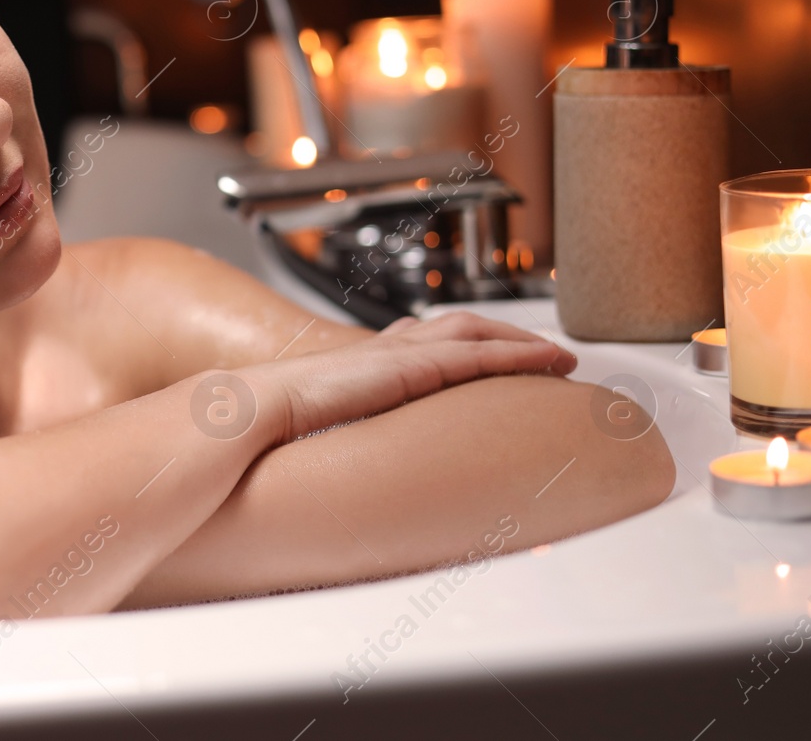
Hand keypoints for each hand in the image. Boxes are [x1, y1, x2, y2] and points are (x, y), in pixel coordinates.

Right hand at [239, 310, 576, 445]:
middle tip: (545, 353)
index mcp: (363, 364)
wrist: (251, 411)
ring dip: (522, 340)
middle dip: (506, 335)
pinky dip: (519, 355)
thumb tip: (341, 482)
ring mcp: (400, 354)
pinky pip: (479, 354)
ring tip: (559, 357)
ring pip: (477, 332)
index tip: (492, 357)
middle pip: (460, 327)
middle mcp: (386, 350)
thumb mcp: (315, 434)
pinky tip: (548, 363)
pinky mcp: (413, 367)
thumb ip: (338, 444)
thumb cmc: (269, 428)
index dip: (465, 346)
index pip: (425, 344)